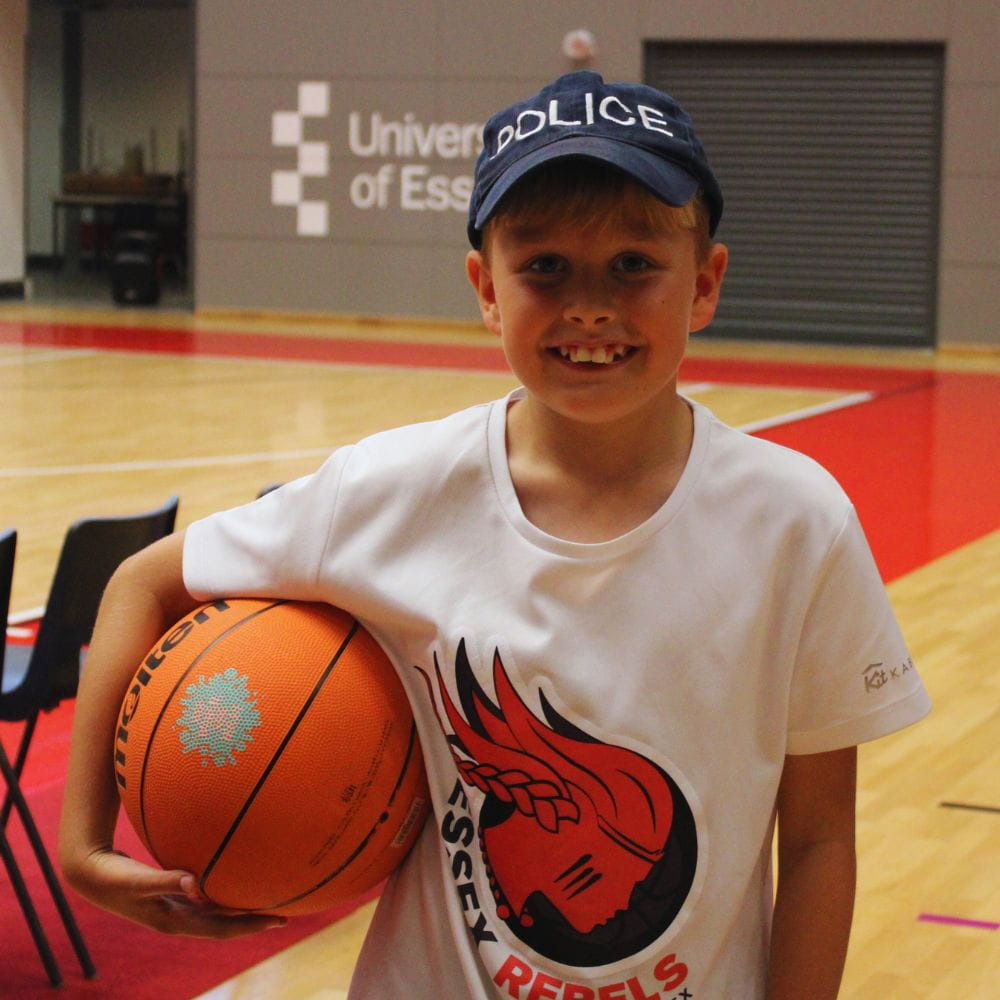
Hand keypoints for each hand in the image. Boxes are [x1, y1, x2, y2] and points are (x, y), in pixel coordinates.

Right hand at [66, 849, 287, 938]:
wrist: (89, 876)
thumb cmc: (115, 877)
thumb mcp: (141, 881)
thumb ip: (168, 881)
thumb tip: (197, 885)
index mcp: (174, 922)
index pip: (221, 929)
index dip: (249, 925)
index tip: (277, 920)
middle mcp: (178, 920)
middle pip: (223, 927)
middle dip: (252, 922)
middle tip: (283, 914)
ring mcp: (173, 912)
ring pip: (214, 917)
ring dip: (238, 912)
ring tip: (264, 902)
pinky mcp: (169, 901)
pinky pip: (203, 903)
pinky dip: (221, 899)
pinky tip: (231, 886)